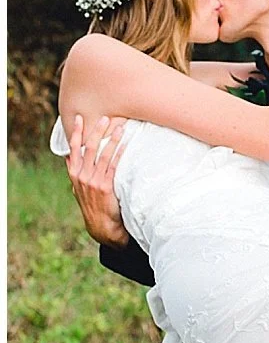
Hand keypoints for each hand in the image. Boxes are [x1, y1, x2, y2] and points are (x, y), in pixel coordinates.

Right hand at [65, 114, 130, 247]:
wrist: (100, 225)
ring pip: (103, 154)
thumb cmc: (93, 204)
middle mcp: (81, 175)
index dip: (77, 133)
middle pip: (89, 147)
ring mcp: (93, 180)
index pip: (73, 148)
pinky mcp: (106, 186)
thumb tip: (69, 157)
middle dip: (97, 131)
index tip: (79, 118)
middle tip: (106, 117)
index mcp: (74, 173)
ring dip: (113, 139)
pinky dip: (119, 153)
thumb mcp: (79, 187)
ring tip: (121, 127)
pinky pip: (113, 165)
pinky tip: (126, 144)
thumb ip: (75, 172)